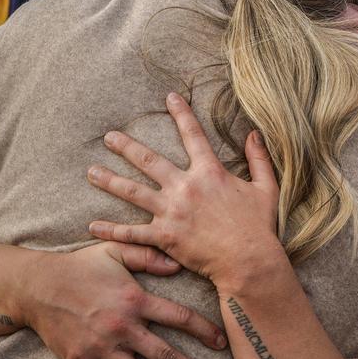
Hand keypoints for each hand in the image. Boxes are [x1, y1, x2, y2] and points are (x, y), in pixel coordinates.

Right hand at [24, 242, 225, 358]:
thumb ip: (148, 256)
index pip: (179, 317)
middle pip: (165, 356)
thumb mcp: (115, 251)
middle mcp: (123, 327)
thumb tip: (178, 263)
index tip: (222, 343)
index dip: (204, 330)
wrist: (36, 286)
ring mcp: (102, 348)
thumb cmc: (80, 266)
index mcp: (136, 300)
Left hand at [87, 92, 284, 290]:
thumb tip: (254, 133)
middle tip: (108, 137)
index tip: (169, 97)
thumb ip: (259, 159)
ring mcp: (172, 212)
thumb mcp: (266, 188)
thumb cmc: (259, 226)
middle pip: (149, 161)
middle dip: (126, 146)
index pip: (193, 135)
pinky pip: (132, 232)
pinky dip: (111, 229)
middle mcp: (185, 187)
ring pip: (133, 192)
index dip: (181, 113)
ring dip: (110, 181)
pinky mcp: (164, 236)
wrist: (248, 261)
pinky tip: (93, 225)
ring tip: (91, 172)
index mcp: (209, 172)